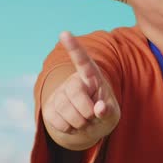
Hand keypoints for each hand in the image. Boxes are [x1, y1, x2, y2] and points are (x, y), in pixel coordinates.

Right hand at [41, 31, 120, 148]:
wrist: (89, 125)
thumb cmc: (104, 114)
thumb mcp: (112, 114)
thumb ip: (108, 111)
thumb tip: (100, 108)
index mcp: (92, 76)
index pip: (83, 61)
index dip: (74, 47)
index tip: (64, 33)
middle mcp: (74, 81)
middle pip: (75, 94)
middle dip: (87, 112)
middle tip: (92, 116)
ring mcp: (60, 93)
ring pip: (65, 110)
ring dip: (79, 123)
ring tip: (84, 121)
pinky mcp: (49, 107)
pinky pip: (57, 121)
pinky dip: (68, 129)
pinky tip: (73, 125)